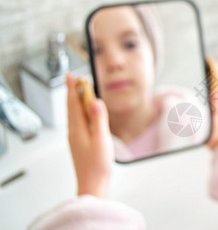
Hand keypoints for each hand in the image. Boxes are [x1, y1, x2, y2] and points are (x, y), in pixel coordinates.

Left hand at [66, 74, 113, 197]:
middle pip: (72, 107)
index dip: (73, 88)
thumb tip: (95, 102)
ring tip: (80, 91)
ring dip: (76, 101)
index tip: (72, 76)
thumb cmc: (97, 165)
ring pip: (74, 114)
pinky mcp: (80, 142)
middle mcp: (74, 132)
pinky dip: (80, 111)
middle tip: (75, 79)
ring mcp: (76, 137)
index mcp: (78, 129)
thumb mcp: (101, 140)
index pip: (74, 103)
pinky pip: (78, 121)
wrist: (92, 184)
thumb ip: (99, 120)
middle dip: (73, 92)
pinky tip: (85, 113)